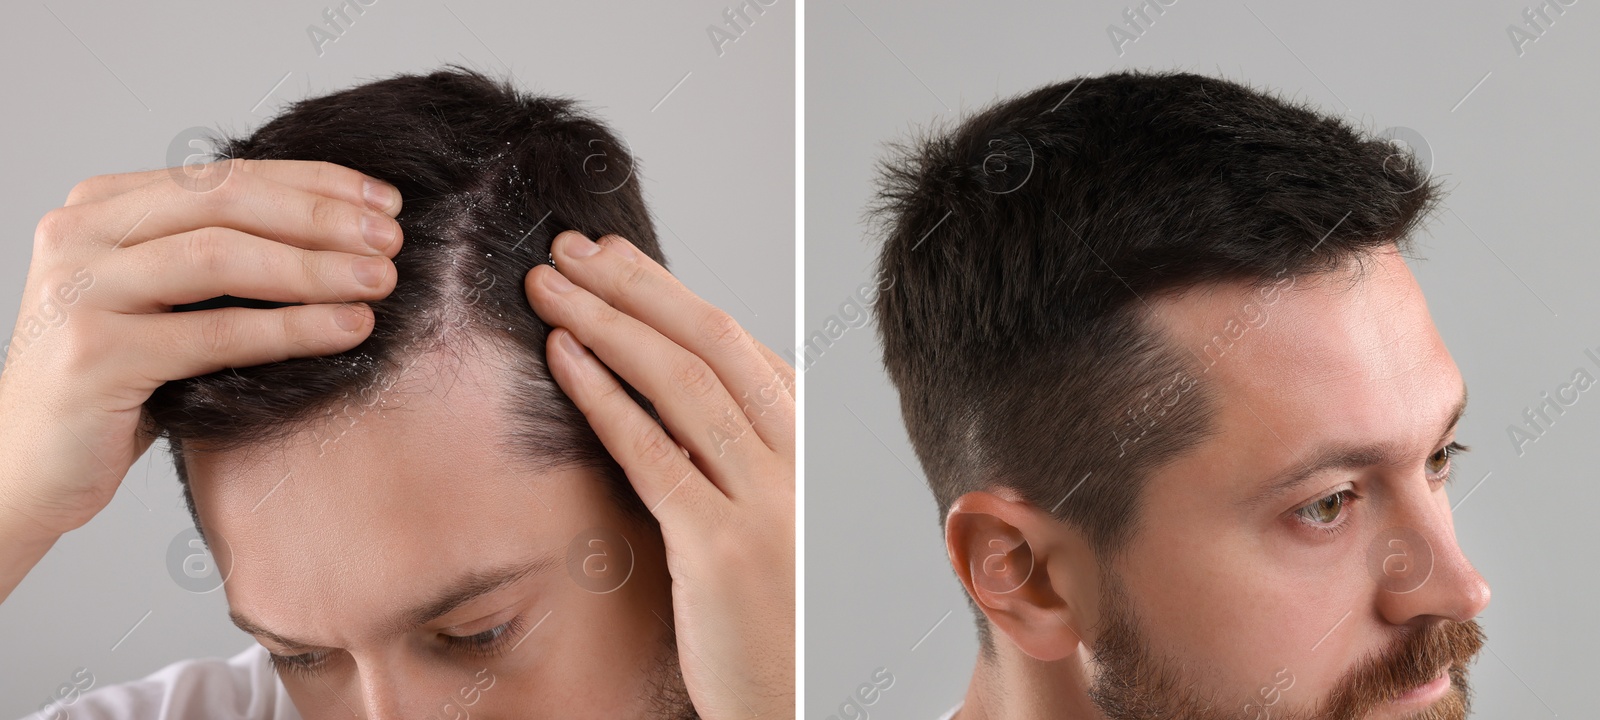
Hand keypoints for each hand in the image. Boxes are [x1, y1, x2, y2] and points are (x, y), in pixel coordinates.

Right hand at [0, 159, 401, 560]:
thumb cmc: (116, 384)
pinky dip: (291, 328)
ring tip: (381, 281)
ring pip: (221, 258)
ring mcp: (79, 290)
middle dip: (321, 217)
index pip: (225, 175)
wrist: (25, 467)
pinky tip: (348, 329)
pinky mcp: (93, 354)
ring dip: (314, 268)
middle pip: (226, 203)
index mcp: (100, 205)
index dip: (315, 182)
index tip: (385, 202)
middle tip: (392, 239)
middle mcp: (78, 233)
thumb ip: (221, 256)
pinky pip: (214, 333)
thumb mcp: (165, 302)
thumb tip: (347, 232)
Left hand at [525, 230, 794, 718]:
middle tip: (568, 249)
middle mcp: (797, 463)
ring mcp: (765, 502)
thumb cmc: (768, 617)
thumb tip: (650, 387)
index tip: (611, 257)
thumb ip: (724, 454)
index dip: (666, 291)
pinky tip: (563, 358)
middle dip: (633, 286)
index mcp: (806, 448)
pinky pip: (655, 453)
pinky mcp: (721, 548)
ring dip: (606, 322)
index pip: (737, 343)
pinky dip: (603, 395)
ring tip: (548, 288)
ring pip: (683, 383)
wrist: (791, 703)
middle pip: (712, 343)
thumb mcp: (762, 517)